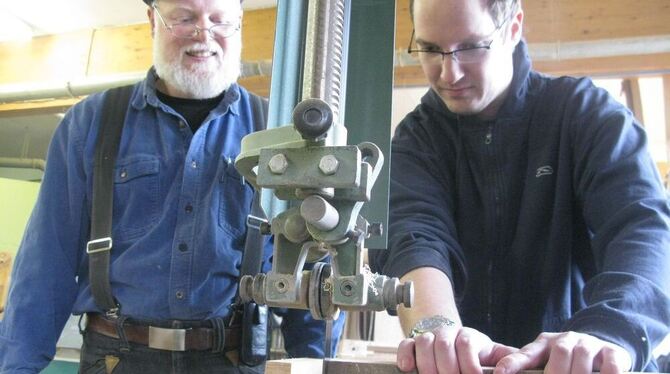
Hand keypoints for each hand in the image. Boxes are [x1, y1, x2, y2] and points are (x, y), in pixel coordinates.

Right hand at [396, 325, 516, 373]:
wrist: (452, 340)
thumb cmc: (475, 353)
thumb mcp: (494, 354)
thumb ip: (509, 359)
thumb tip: (524, 366)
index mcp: (469, 336)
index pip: (467, 343)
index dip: (469, 364)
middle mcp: (447, 333)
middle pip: (444, 344)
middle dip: (448, 368)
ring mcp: (429, 337)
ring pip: (424, 343)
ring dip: (427, 365)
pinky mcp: (413, 343)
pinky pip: (406, 344)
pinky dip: (405, 355)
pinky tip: (408, 368)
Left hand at [494, 331, 632, 373]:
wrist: (602, 344)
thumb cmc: (568, 360)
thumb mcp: (547, 360)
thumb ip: (533, 368)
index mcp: (544, 344)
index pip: (526, 353)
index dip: (512, 364)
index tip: (500, 373)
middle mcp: (566, 340)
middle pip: (558, 353)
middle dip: (556, 373)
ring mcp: (590, 344)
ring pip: (581, 356)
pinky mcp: (612, 352)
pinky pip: (610, 365)